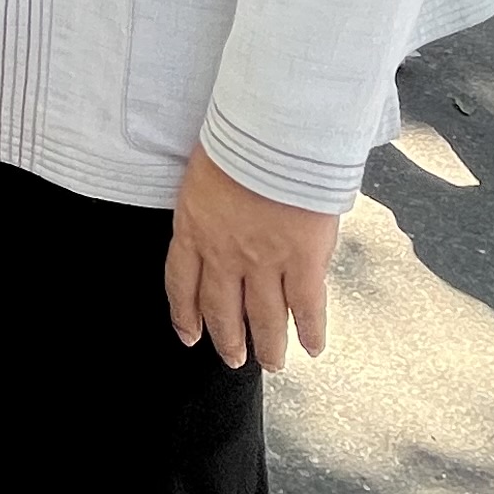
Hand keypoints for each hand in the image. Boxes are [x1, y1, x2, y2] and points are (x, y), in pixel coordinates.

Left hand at [164, 149, 338, 366]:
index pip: (181, 283)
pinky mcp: (302, 260)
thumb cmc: (240, 135)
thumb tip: (220, 207)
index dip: (185, 314)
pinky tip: (313, 347)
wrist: (274, 131)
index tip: (190, 334)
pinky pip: (305, 307)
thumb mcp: (206, 170)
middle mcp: (223, 254)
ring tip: (272, 362)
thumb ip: (209, 201)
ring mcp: (263, 261)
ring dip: (268, 345)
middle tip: (233, 358)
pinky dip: (310, 331)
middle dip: (227, 339)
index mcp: (193, 228)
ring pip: (263, 317)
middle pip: (221, 309)